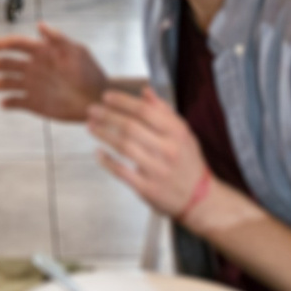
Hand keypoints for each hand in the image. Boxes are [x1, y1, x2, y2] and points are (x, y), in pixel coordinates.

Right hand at [0, 24, 108, 121]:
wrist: (99, 98)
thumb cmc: (90, 72)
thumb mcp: (77, 51)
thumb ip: (58, 39)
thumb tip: (40, 25)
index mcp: (41, 53)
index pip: (17, 45)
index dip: (3, 43)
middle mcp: (33, 68)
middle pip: (6, 64)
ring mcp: (33, 86)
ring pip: (7, 83)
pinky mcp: (35, 104)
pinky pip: (17, 103)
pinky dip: (9, 103)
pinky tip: (4, 103)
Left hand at [85, 87, 210, 220]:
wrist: (199, 199)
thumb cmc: (188, 162)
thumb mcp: (183, 133)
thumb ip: (164, 111)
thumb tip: (145, 91)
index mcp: (177, 133)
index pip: (145, 111)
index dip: (123, 101)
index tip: (106, 96)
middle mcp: (168, 149)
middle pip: (131, 127)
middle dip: (107, 116)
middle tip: (91, 110)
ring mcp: (157, 170)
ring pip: (124, 147)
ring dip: (104, 134)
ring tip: (90, 126)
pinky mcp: (147, 188)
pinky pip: (121, 172)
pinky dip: (106, 161)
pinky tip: (97, 152)